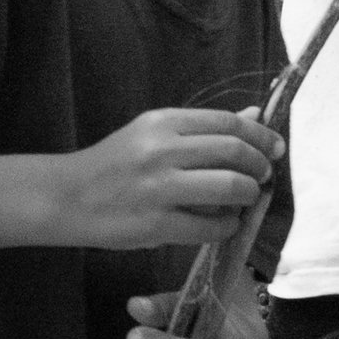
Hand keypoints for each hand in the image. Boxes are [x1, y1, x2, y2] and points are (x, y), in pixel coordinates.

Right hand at [52, 109, 282, 249]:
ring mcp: (157, 188)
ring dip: (247, 194)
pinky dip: (226, 226)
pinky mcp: (153, 224)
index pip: (228, 122)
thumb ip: (202, 128)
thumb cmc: (113, 164)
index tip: (275, 148)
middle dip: (259, 165)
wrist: (63, 197)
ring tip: (245, 199)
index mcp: (162, 122)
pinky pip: (208, 226)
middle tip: (264, 176)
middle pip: (233, 151)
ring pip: (227, 187)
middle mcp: (161, 150)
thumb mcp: (153, 134)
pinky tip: (225, 224)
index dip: (260, 135)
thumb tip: (255, 112)